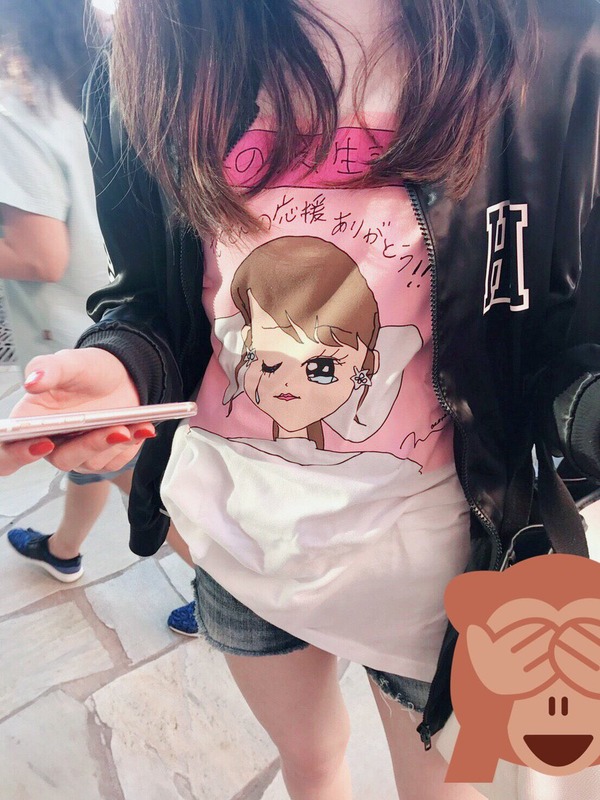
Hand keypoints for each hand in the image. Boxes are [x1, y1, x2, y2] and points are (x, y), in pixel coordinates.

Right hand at [0, 348, 154, 475]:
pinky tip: (142, 427)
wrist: (122, 375)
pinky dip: (131, 444)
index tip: (43, 443)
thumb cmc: (88, 369)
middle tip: (112, 430)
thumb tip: (32, 383)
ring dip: (115, 442)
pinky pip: (116, 461)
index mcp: (31, 421)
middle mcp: (51, 443)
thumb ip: (48, 369)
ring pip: (93, 462)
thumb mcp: (69, 362)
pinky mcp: (103, 458)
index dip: (17, 454)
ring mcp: (78, 454)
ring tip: (132, 423)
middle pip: (62, 460)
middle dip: (89, 445)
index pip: (9, 449)